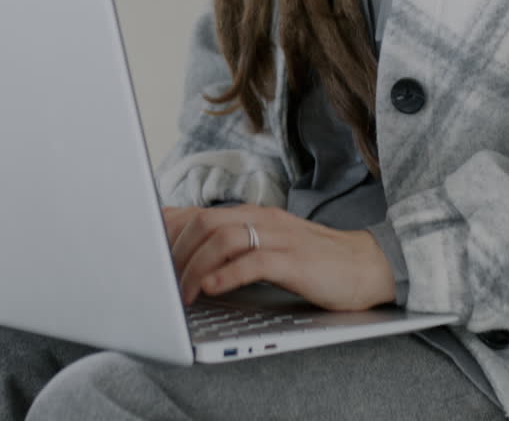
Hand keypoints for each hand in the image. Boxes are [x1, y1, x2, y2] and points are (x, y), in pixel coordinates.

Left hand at [160, 205, 395, 311]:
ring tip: (182, 294)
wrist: (366, 265)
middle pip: (203, 223)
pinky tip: (212, 289)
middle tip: (161, 284)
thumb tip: (189, 257)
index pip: (197, 213)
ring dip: (194, 268)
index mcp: (251, 215)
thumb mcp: (267, 247)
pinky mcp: (295, 260)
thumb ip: (232, 247)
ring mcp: (279, 237)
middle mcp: (261, 219)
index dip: (164, 230)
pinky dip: (227, 274)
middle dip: (174, 254)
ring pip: (222, 239)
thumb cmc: (313, 261)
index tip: (142, 251)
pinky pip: (254, 261)